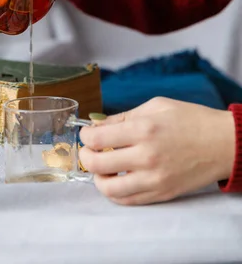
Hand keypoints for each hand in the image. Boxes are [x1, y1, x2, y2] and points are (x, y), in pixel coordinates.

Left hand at [79, 97, 235, 205]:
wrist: (222, 143)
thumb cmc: (190, 119)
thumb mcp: (156, 106)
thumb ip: (123, 117)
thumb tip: (97, 125)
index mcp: (143, 129)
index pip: (97, 138)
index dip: (86, 135)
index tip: (87, 133)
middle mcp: (146, 156)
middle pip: (97, 164)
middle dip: (85, 156)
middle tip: (88, 150)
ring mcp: (154, 179)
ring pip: (108, 189)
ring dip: (97, 178)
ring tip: (101, 168)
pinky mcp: (161, 194)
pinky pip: (128, 200)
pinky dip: (114, 192)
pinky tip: (116, 179)